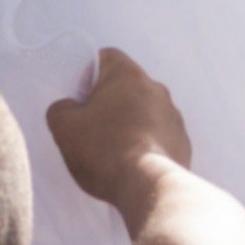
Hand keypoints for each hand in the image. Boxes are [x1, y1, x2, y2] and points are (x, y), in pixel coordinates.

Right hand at [47, 48, 193, 216]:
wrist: (147, 187)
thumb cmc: (103, 149)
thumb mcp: (64, 127)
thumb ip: (61, 109)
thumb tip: (69, 108)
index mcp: (127, 74)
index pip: (106, 57)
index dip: (90, 75)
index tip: (82, 99)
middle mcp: (156, 87)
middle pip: (127, 86)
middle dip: (112, 103)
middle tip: (95, 128)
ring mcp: (174, 116)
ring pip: (146, 111)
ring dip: (132, 124)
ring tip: (116, 152)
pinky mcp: (184, 143)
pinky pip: (161, 136)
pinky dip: (148, 145)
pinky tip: (135, 166)